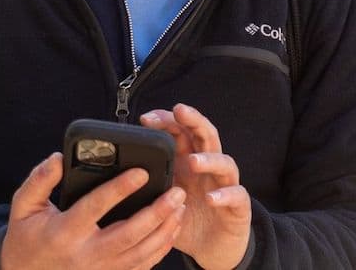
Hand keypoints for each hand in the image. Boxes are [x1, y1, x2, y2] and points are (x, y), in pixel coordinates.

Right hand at [1, 152, 186, 269]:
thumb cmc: (26, 239)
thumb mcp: (23, 208)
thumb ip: (39, 181)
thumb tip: (58, 158)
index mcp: (64, 232)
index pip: (96, 207)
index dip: (120, 189)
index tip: (142, 172)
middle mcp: (85, 254)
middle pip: (129, 234)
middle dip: (157, 212)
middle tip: (177, 191)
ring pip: (141, 252)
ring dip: (165, 229)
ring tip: (180, 206)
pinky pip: (141, 266)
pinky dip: (160, 249)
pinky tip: (172, 229)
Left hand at [142, 104, 251, 269]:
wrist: (212, 245)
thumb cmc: (187, 216)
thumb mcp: (163, 197)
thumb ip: (149, 182)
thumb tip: (116, 174)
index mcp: (189, 160)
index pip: (182, 131)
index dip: (167, 120)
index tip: (146, 118)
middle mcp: (209, 168)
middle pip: (206, 135)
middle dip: (193, 120)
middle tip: (179, 110)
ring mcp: (225, 184)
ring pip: (224, 162)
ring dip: (209, 158)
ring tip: (193, 161)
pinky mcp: (238, 205)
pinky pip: (236, 195)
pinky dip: (225, 194)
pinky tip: (211, 198)